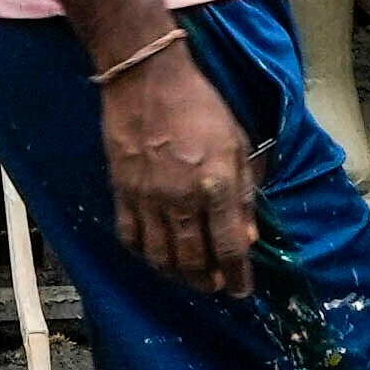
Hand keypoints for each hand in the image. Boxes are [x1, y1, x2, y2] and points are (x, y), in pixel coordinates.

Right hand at [99, 35, 262, 298]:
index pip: (229, 247)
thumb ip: (243, 192)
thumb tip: (248, 236)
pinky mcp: (121, 191)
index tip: (240, 291)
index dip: (236, 277)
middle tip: (214, 285)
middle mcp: (182, 198)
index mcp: (217, 184)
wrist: (146, 78)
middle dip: (206, 282)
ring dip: (176, 274)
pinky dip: (143, 253)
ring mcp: (148, 198)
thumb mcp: (237, 143)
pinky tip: (154, 253)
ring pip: (160, 256)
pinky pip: (129, 237)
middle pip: (193, 261)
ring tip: (187, 275)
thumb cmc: (200, 105)